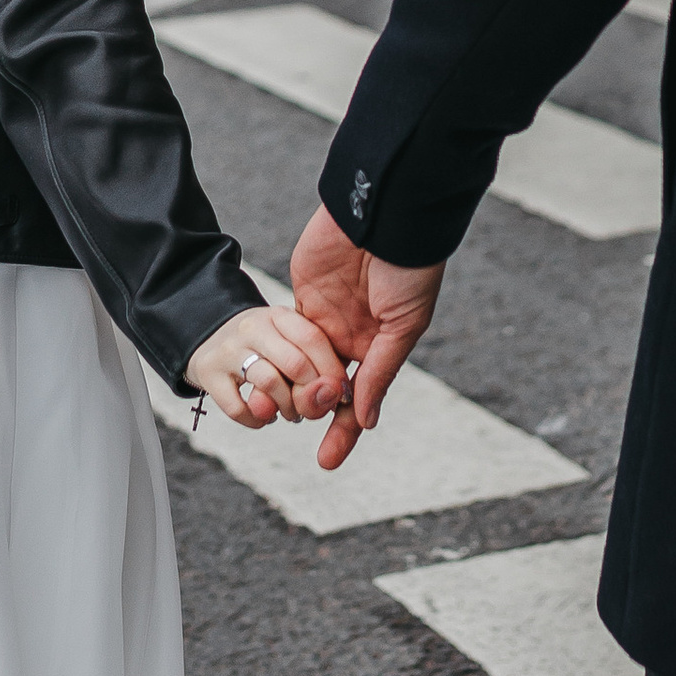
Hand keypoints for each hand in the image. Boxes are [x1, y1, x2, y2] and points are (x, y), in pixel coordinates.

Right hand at [184, 302, 348, 431]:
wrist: (209, 337)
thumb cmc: (262, 345)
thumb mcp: (287, 340)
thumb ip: (313, 362)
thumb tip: (331, 396)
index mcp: (278, 315)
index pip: (313, 339)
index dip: (332, 370)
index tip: (340, 392)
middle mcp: (252, 327)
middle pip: (295, 363)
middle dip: (311, 393)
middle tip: (312, 407)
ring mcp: (227, 349)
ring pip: (269, 383)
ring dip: (287, 408)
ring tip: (289, 413)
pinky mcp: (208, 373)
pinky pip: (238, 408)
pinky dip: (257, 420)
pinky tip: (263, 416)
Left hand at [290, 205, 444, 471]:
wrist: (383, 214)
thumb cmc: (407, 268)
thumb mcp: (404, 324)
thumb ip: (381, 372)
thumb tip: (365, 420)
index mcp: (382, 345)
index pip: (361, 398)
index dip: (344, 431)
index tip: (327, 460)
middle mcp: (352, 338)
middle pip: (326, 390)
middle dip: (312, 412)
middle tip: (302, 419)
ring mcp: (325, 319)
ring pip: (301, 369)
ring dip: (290, 391)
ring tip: (280, 407)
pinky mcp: (302, 298)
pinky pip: (284, 335)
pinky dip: (276, 357)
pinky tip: (267, 378)